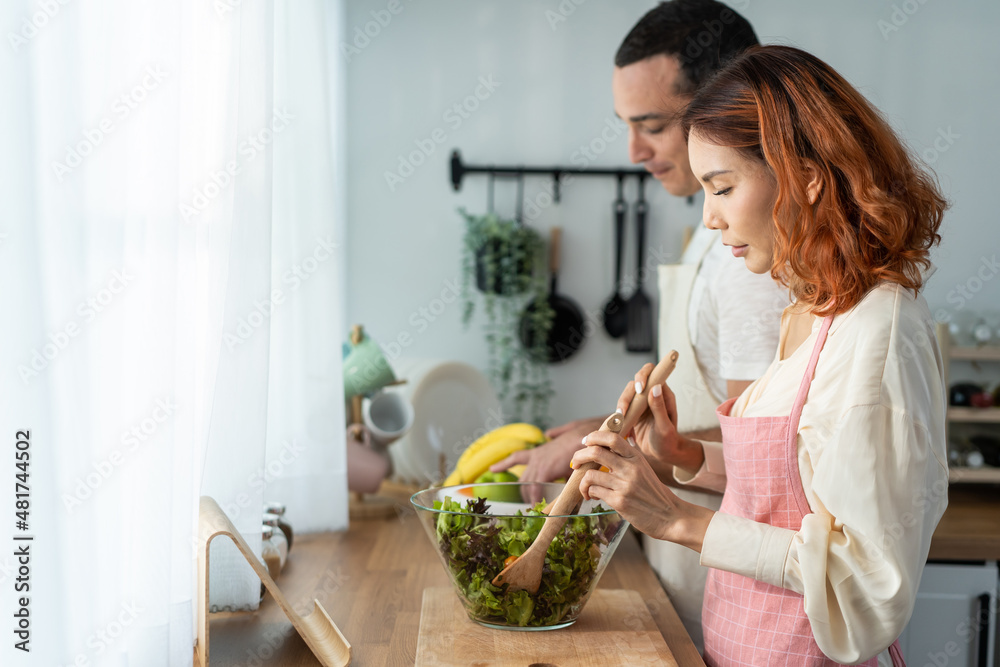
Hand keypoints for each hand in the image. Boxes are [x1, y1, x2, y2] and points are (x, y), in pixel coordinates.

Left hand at [490, 417, 602, 502]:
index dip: (504, 463)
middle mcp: (536, 457)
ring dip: (530, 498)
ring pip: (528, 485)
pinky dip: (537, 500)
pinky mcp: (544, 471)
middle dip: (524, 491)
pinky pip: (536, 490)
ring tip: (534, 510)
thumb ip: (557, 437)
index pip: (517, 457)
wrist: (586, 438)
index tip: (493, 468)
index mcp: (540, 451)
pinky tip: (538, 508)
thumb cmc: (580, 438)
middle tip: (527, 503)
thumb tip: (550, 435)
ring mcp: (538, 463)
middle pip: (523, 478)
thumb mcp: (565, 439)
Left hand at [571, 430, 713, 551]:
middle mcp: (630, 468)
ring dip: (582, 482)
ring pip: (590, 475)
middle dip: (579, 456)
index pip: (612, 437)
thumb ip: (627, 457)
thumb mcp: (644, 468)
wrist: (670, 516)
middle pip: (595, 452)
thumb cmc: (654, 493)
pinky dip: (588, 493)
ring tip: (586, 488)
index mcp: (636, 457)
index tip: (585, 442)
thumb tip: (606, 446)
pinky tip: (593, 497)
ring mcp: (625, 485)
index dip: (594, 436)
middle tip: (575, 463)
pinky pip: (594, 491)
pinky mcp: (620, 501)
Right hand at [616, 363, 704, 478]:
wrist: (664, 454)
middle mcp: (650, 396)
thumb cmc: (669, 440)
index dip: (643, 375)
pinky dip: (620, 422)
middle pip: (633, 385)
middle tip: (623, 412)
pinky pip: (621, 412)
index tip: (640, 389)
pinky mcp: (632, 413)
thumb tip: (655, 387)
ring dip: (621, 408)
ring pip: (625, 398)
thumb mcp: (665, 426)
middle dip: (626, 397)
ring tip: (621, 422)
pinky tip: (628, 435)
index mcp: (662, 394)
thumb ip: (660, 408)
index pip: (652, 373)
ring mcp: (640, 404)